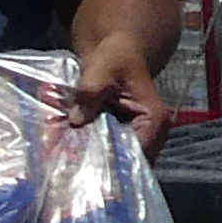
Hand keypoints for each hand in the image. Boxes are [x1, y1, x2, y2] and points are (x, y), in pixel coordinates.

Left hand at [70, 27, 175, 155]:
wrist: (118, 53)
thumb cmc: (116, 57)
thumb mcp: (102, 66)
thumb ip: (90, 90)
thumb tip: (76, 120)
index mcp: (154, 120)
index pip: (137, 153)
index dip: (113, 162)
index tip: (85, 167)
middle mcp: (152, 136)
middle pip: (127, 163)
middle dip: (101, 167)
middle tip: (70, 169)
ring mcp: (139, 141)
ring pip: (117, 162)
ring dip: (94, 162)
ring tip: (67, 166)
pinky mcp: (124, 140)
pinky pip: (109, 154)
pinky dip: (91, 154)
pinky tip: (71, 154)